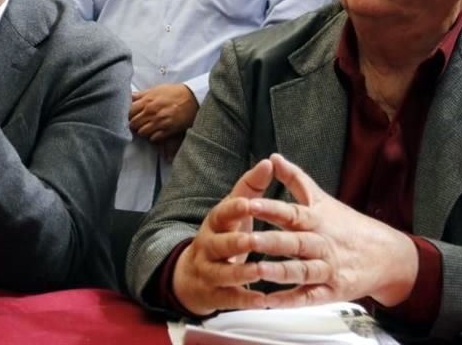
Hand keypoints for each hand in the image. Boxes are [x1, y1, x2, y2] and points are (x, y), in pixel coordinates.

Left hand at [130, 84, 198, 151]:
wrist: (192, 98)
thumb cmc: (173, 93)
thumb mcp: (155, 90)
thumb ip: (141, 95)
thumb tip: (127, 97)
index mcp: (147, 101)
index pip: (128, 111)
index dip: (127, 115)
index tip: (129, 116)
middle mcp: (151, 112)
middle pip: (133, 124)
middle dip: (133, 124)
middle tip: (137, 123)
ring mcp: (159, 122)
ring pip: (141, 132)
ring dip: (142, 131)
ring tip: (146, 128)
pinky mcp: (167, 130)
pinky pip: (153, 138)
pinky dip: (152, 137)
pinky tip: (155, 132)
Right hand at [171, 159, 274, 315]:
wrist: (192, 276)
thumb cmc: (223, 237)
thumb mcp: (232, 212)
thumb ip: (250, 188)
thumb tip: (269, 161)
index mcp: (215, 224)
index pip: (221, 213)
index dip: (233, 209)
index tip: (247, 203)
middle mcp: (208, 246)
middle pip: (218, 244)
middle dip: (235, 242)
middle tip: (252, 240)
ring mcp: (210, 272)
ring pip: (223, 273)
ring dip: (241, 273)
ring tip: (259, 271)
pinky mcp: (215, 295)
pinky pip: (230, 298)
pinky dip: (246, 299)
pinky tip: (263, 301)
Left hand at [247, 153, 418, 308]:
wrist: (388, 256)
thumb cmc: (347, 225)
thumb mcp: (322, 200)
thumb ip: (295, 179)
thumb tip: (273, 157)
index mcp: (317, 220)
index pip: (291, 213)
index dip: (271, 208)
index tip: (250, 204)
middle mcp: (322, 244)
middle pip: (295, 243)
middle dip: (272, 242)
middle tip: (248, 240)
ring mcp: (328, 269)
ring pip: (302, 271)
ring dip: (279, 272)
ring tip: (257, 270)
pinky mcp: (331, 291)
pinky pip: (309, 297)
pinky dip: (290, 300)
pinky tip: (269, 301)